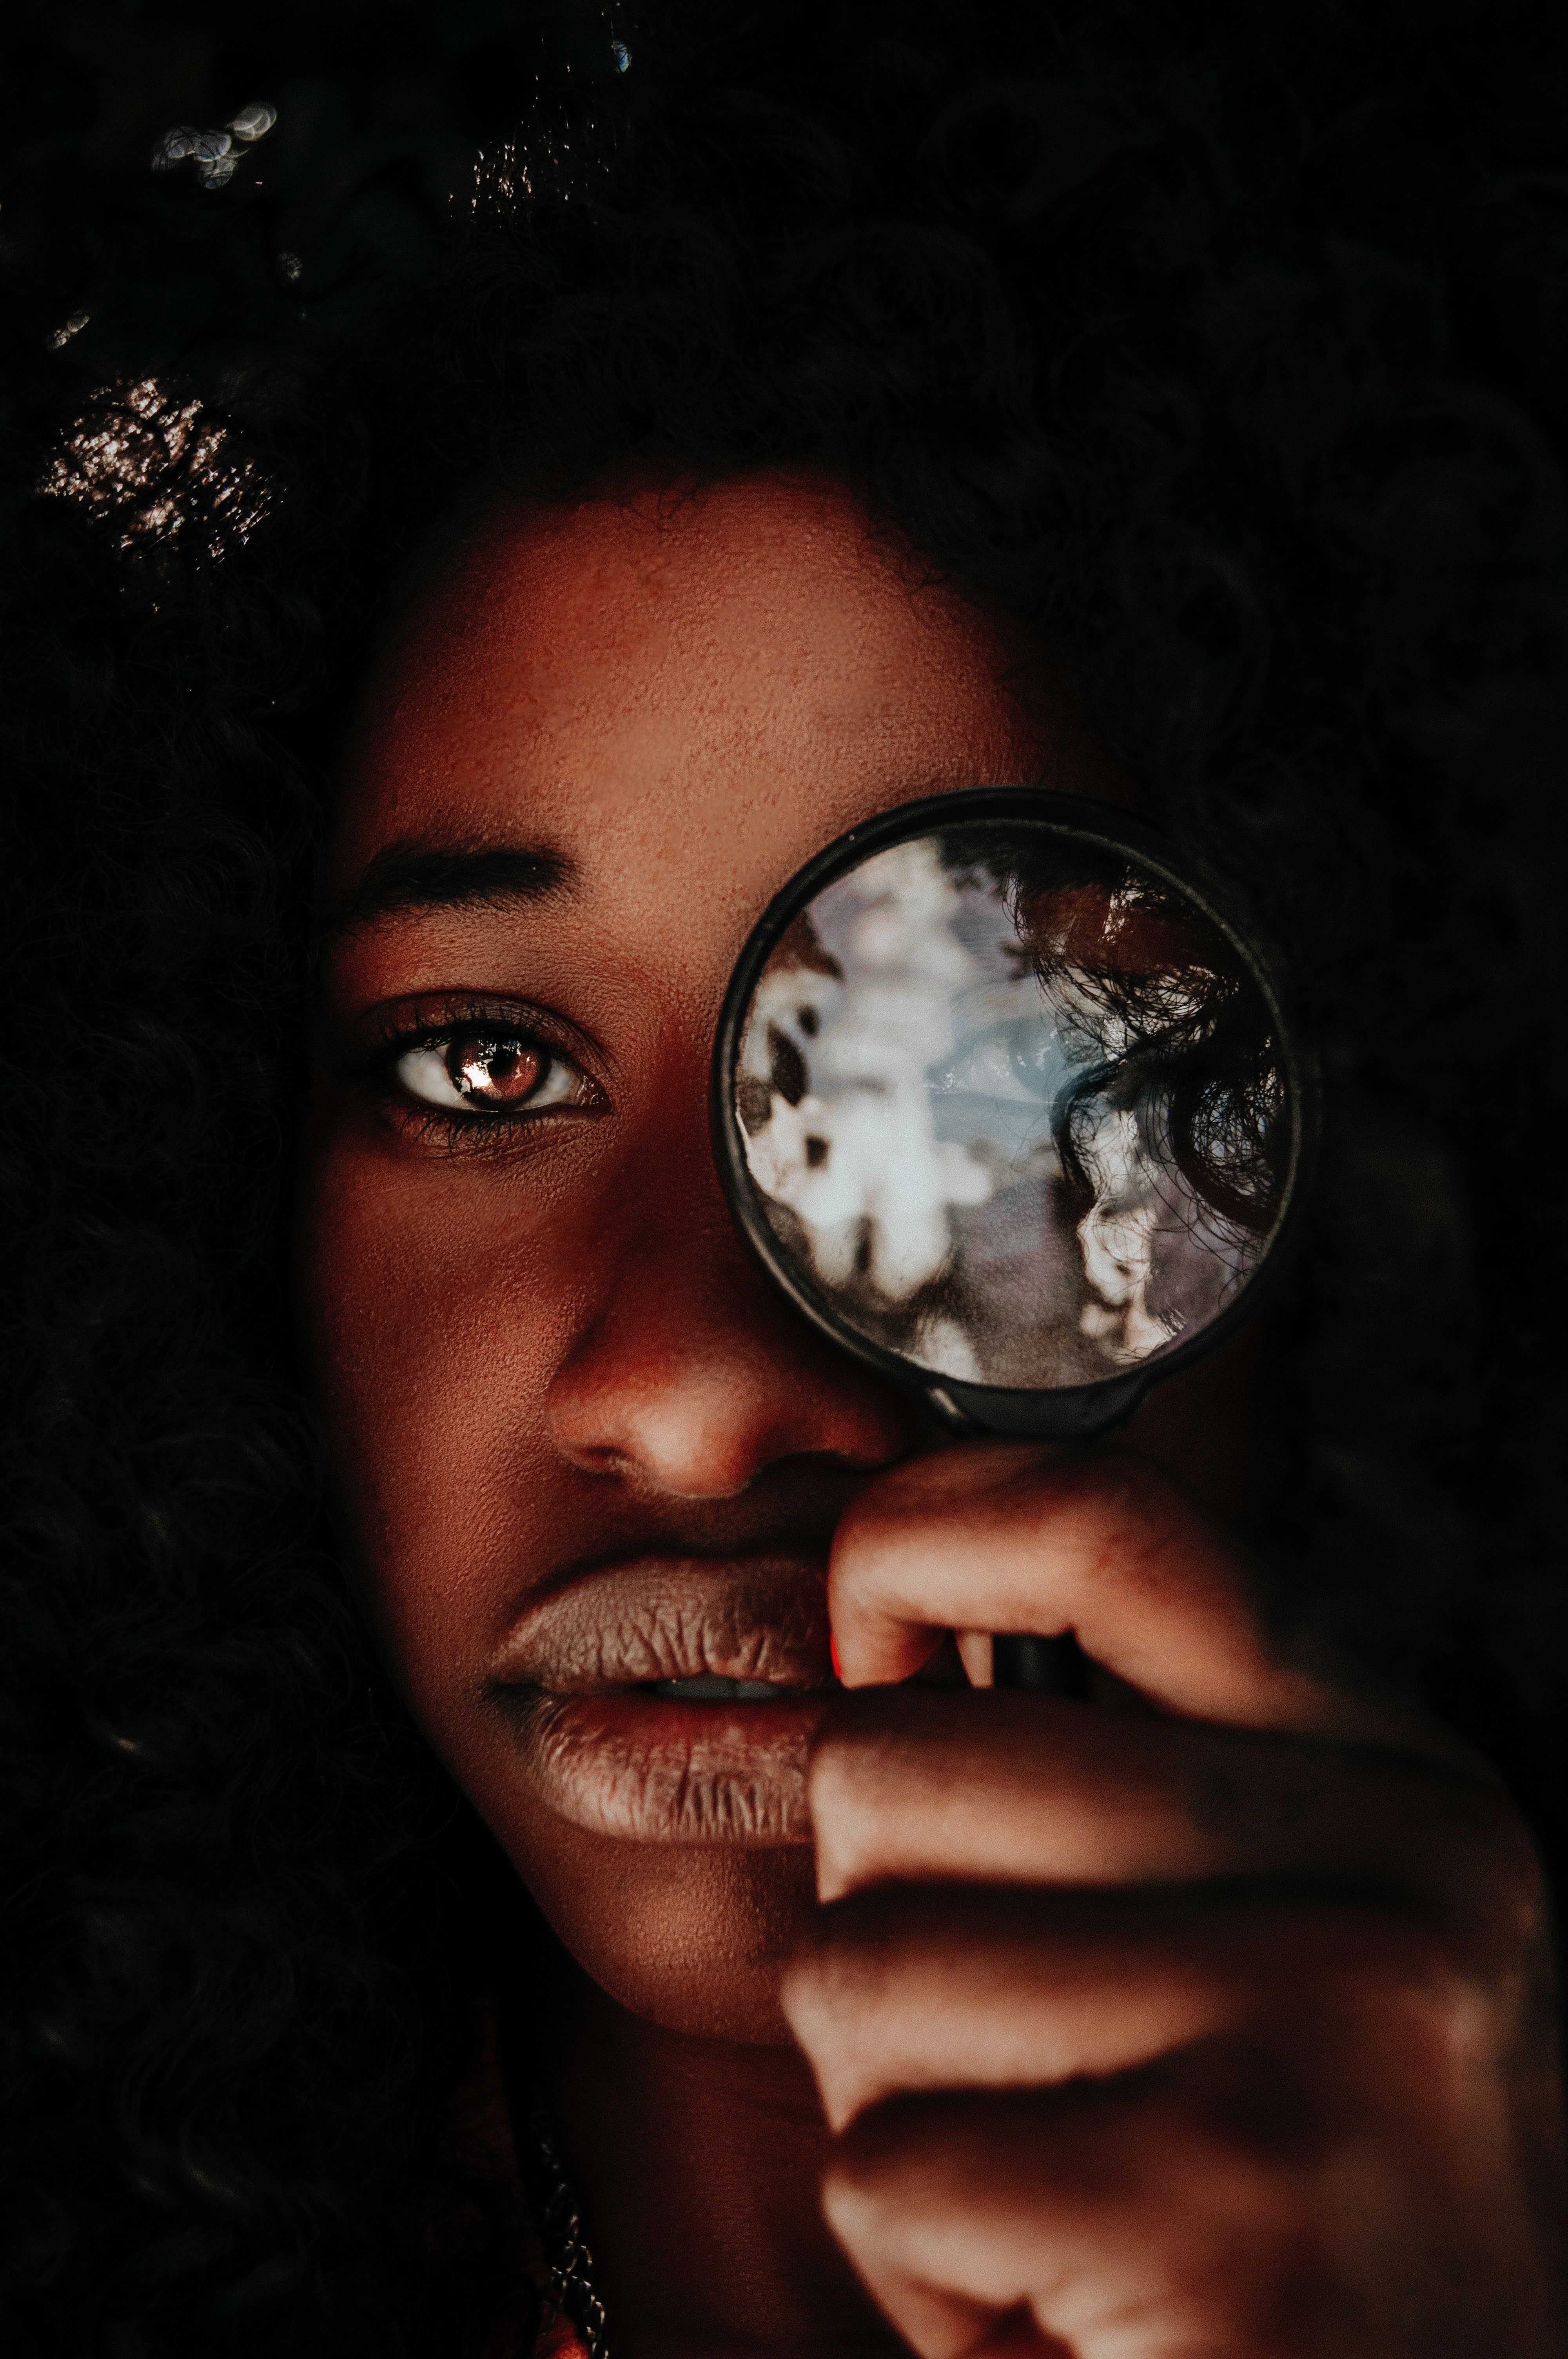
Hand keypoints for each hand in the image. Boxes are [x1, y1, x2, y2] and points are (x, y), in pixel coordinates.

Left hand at [782, 1442, 1567, 2357]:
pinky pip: (882, 2168)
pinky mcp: (1227, 2215)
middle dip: (874, 1925)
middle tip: (1007, 2056)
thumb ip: (1098, 1758)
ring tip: (1047, 2180)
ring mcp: (1327, 2031)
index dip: (915, 1538)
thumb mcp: (1245, 1914)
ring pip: (857, 1968)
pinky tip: (1056, 2297)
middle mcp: (1390, 1868)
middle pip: (896, 1763)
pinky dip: (918, 2258)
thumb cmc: (1271, 2176)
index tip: (861, 1629)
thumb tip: (872, 1611)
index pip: (1101, 1522)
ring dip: (891, 2108)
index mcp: (1386, 1769)